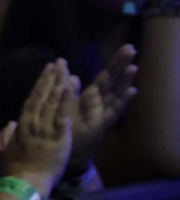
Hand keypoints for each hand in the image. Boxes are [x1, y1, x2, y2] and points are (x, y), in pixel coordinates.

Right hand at [0, 60, 77, 194]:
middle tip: (58, 61)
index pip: (31, 99)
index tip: (47, 70)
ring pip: (52, 102)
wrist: (25, 183)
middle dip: (51, 78)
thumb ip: (10, 134)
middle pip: (42, 96)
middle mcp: (33, 123)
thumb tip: (11, 122)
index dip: (40, 83)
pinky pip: (62, 115)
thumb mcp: (8, 149)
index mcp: (22, 125)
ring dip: (59, 84)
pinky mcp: (58, 137)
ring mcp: (45, 129)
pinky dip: (66, 101)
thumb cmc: (16, 168)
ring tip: (66, 68)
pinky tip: (70, 87)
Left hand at [70, 44, 137, 168]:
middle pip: (111, 81)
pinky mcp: (100, 125)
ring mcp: (102, 114)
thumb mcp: (66, 106)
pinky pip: (112, 112)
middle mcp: (99, 103)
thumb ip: (70, 91)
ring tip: (133, 67)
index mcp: (90, 97)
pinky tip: (132, 91)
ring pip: (115, 95)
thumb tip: (74, 76)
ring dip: (124, 81)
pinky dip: (122, 102)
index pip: (104, 76)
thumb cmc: (67, 128)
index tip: (125, 46)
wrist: (67, 153)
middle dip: (120, 65)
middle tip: (131, 48)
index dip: (114, 63)